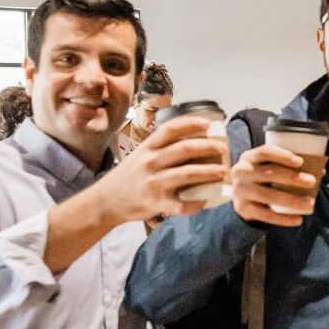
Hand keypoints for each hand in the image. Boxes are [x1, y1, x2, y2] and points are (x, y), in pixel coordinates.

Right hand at [95, 115, 229, 224]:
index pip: (170, 129)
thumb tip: (193, 145)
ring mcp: (153, 183)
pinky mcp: (156, 203)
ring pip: (187, 174)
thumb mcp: (139, 157)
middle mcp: (150, 162)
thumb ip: (160, 150)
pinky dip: (196, 204)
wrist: (105, 201)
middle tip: (223, 149)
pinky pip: (182, 204)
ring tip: (222, 172)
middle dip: (208, 147)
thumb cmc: (127, 178)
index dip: (191, 123)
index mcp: (147, 148)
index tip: (209, 124)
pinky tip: (205, 201)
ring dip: (209, 172)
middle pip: (184, 149)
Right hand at [231, 145, 316, 226]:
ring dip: (293, 200)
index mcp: (248, 157)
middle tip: (312, 181)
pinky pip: (266, 215)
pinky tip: (298, 220)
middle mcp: (241, 172)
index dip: (283, 155)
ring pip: (269, 196)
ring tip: (311, 204)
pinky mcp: (243, 209)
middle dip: (293, 178)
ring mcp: (240, 191)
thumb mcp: (268, 169)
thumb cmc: (262, 180)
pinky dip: (284, 219)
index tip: (301, 161)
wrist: (242, 201)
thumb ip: (288, 167)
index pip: (265, 152)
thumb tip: (321, 170)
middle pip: (269, 173)